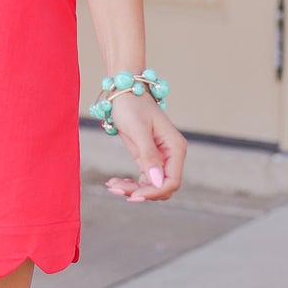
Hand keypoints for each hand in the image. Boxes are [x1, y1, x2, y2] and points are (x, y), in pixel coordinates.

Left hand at [101, 88, 186, 202]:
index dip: (154, 192)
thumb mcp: (138, 129)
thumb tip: (157, 181)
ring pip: (151, 185)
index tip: (133, 196)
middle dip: (141, 192)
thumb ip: (149, 155)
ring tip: (111, 185)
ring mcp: (160, 158)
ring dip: (132, 190)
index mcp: (175, 147)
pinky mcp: (147, 158)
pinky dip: (129, 184)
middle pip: (162, 186)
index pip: (172, 181)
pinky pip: (142, 179)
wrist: (123, 92)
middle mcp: (171, 155)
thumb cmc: (132, 105)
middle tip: (116, 189)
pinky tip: (113, 182)